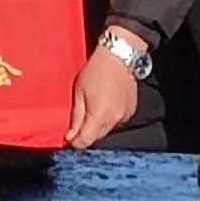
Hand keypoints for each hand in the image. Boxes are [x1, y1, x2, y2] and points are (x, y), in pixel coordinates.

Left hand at [67, 33, 149, 149]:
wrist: (119, 58)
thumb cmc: (95, 71)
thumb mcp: (79, 92)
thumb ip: (76, 117)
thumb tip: (70, 137)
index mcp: (99, 115)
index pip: (86, 141)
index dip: (76, 142)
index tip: (69, 138)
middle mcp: (114, 120)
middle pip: (97, 138)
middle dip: (86, 134)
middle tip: (78, 124)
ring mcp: (124, 117)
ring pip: (107, 130)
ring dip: (98, 127)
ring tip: (92, 111)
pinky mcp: (130, 112)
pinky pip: (116, 122)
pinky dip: (109, 119)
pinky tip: (104, 106)